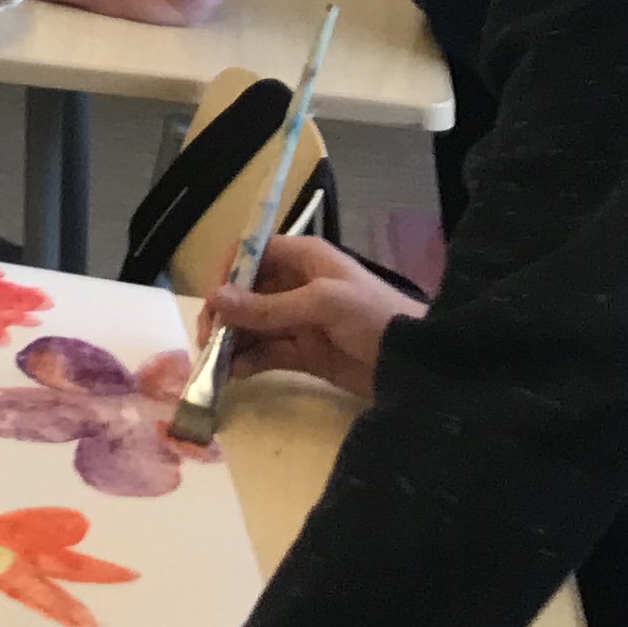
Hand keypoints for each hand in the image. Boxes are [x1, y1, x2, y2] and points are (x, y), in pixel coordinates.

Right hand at [205, 232, 420, 398]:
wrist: (419, 363)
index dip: (226, 272)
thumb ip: (268, 306)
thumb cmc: (375, 316)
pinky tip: (233, 372)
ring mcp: (298, 321)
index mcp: (301, 259)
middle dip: (223, 313)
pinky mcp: (304, 354)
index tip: (211, 300)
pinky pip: (266, 354)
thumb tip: (215, 299)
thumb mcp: (323, 303)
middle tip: (209, 339)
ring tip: (215, 362)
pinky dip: (247, 362)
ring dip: (231, 340)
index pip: (250, 253)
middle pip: (244, 293)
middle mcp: (294, 286)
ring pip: (252, 326)